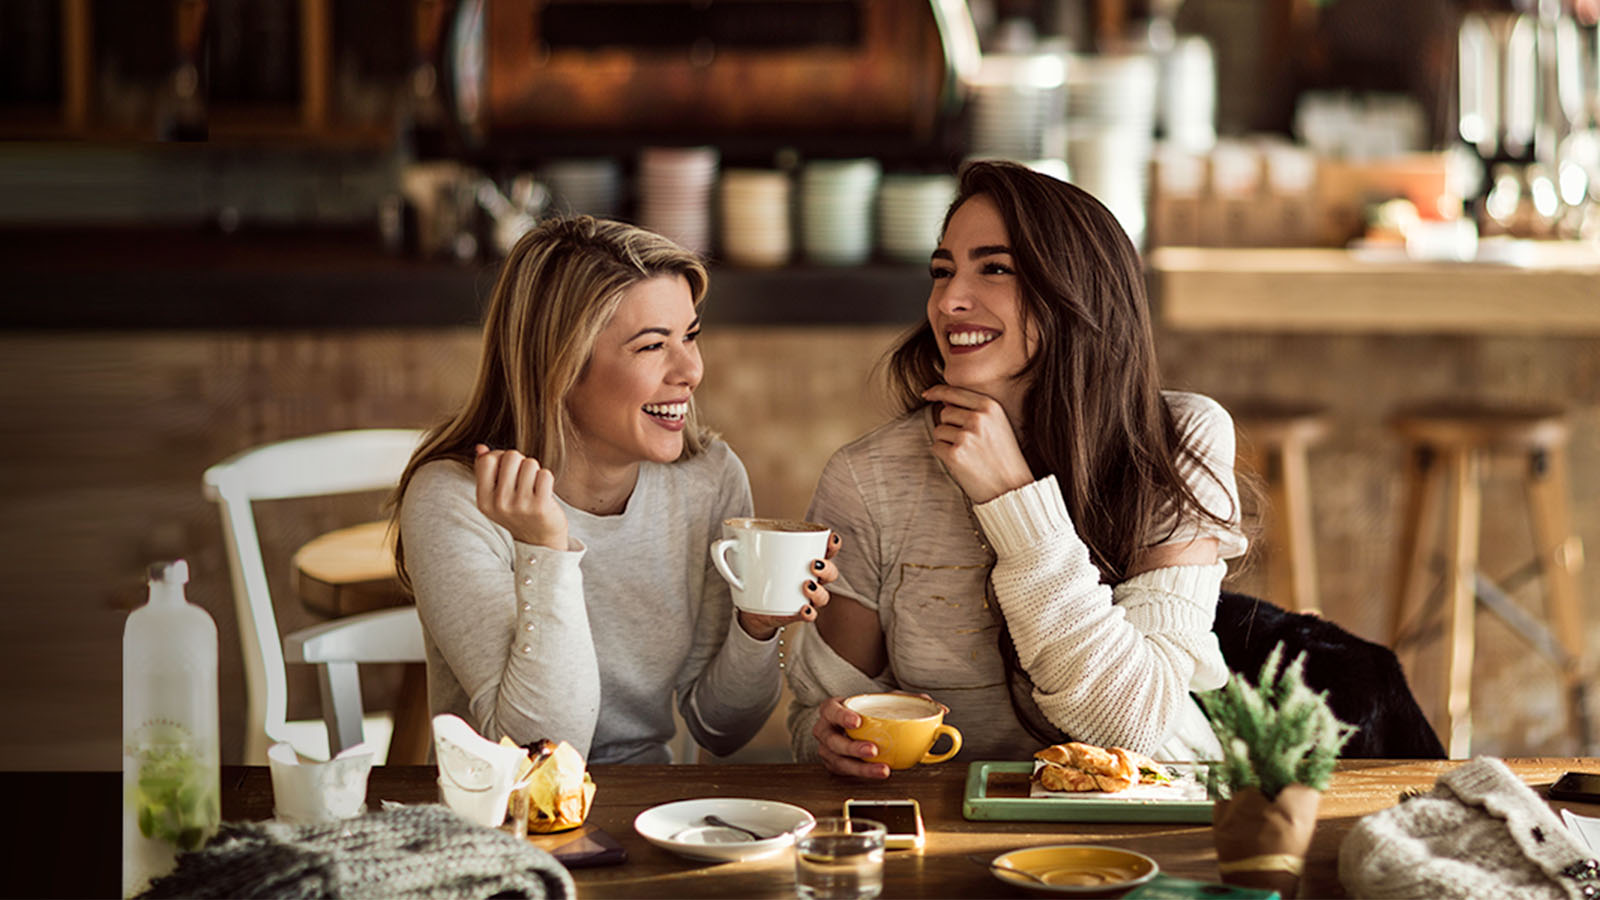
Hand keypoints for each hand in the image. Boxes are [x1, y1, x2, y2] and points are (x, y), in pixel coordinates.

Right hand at [473, 444, 567, 550]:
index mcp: (484, 500)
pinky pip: (545, 474)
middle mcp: (499, 503)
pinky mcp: (541, 506)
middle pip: (511, 456)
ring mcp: (520, 506)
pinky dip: (546, 479)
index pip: (488, 459)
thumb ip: (485, 471)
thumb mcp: (495, 497)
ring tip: (533, 487)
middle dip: (520, 462)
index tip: (508, 469)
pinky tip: (544, 492)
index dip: (500, 457)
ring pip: (530, 463)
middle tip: (524, 478)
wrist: (539, 541)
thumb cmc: (518, 512)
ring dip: (535, 471)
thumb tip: (480, 447)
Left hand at [738, 532, 841, 640]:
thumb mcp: (749, 555)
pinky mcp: (796, 614)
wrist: (750, 605)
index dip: (833, 544)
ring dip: (819, 591)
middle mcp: (811, 578)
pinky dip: (809, 613)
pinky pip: (810, 615)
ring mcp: (805, 598)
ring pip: (824, 596)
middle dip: (827, 568)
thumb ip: (739, 546)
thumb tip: (725, 539)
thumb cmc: (756, 573)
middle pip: (831, 573)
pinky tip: (804, 608)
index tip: (830, 539)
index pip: (827, 550)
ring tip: (806, 585)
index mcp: (805, 559)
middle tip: (813, 564)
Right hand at [812, 695, 890, 778]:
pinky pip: (846, 772)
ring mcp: (826, 749)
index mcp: (830, 710)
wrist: (856, 727)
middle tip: (873, 750)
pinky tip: (878, 772)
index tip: (858, 722)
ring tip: (882, 769)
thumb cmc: (864, 712)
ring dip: (861, 767)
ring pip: (838, 761)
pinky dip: (863, 773)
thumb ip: (896, 699)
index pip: (831, 711)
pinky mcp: (834, 764)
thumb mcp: (876, 700)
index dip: (842, 717)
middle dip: (853, 748)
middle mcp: (824, 730)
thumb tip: (918, 698)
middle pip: (833, 741)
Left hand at [921, 384, 1034, 503]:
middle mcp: (978, 418)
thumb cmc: (1004, 457)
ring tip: (969, 455)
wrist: (1012, 487)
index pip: (954, 392)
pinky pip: (936, 447)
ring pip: (939, 430)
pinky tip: (963, 463)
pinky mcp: (955, 454)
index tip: (927, 394)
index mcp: (990, 406)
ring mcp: (966, 436)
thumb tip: (944, 400)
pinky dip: (945, 456)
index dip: (937, 392)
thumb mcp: (997, 425)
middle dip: (950, 426)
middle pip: (944, 413)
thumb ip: (974, 410)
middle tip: (969, 444)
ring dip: (947, 442)